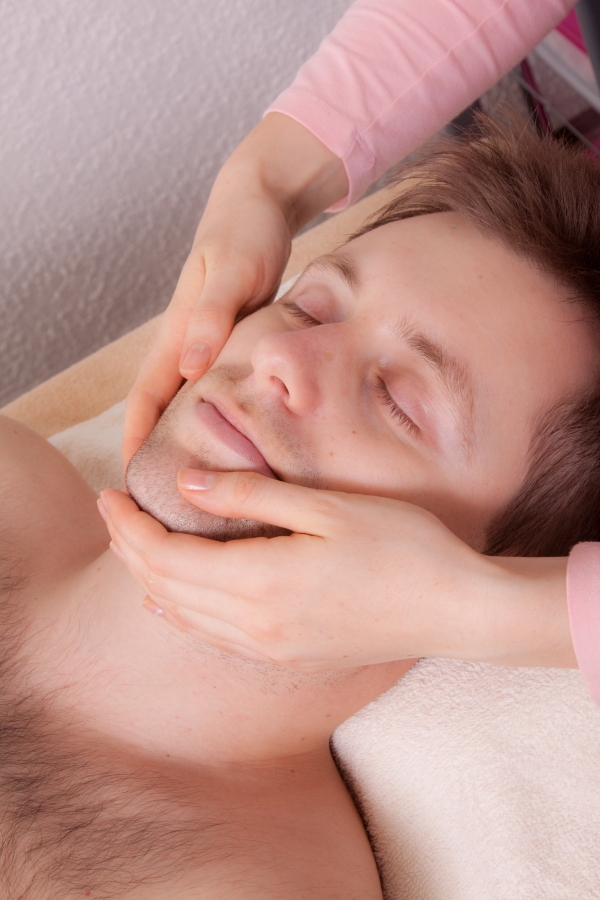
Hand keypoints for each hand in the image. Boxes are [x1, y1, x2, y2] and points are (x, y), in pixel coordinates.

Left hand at [99, 470, 573, 671]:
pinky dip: (180, 613)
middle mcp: (255, 625)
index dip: (129, 527)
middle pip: (166, 588)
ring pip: (184, 616)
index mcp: (261, 581)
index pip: (166, 556)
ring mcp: (272, 647)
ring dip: (148, 580)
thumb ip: (252, 496)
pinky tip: (169, 601)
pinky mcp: (290, 656)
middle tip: (110, 512)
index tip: (110, 493)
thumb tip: (186, 481)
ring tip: (130, 546)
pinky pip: (214, 637)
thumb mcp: (328, 508)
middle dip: (128, 550)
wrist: (456, 612)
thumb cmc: (403, 547)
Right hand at [122, 114, 347, 466]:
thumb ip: (211, 316)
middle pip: (160, 410)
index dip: (136, 444)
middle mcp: (187, 345)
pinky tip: (234, 439)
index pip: (146, 401)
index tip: (133, 488)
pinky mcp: (229, 340)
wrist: (261, 201)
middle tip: (161, 503)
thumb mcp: (233, 271)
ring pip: (187, 403)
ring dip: (184, 440)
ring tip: (195, 482)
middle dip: (155, 453)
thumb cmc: (246, 232)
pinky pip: (215, 388)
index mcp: (179, 335)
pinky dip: (214, 417)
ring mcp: (207, 343)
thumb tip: (189, 368)